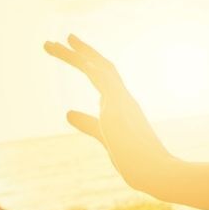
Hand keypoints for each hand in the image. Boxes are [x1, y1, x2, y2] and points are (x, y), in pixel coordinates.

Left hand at [43, 35, 170, 190]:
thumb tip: (67, 112)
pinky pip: (105, 82)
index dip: (88, 61)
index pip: (103, 76)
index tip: (72, 49)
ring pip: (99, 69)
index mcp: (122, 105)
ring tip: (52, 44)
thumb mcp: (104, 136)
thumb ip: (87, 123)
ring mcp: (122, 101)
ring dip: (75, 55)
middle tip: (61, 38)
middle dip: (81, 52)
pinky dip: (91, 68)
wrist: (156, 171)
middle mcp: (124, 98)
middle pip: (101, 66)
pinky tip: (79, 58)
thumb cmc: (135, 159)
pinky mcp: (118, 108)